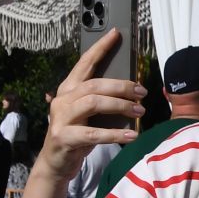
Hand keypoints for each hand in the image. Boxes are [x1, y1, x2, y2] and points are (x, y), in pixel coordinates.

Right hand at [40, 29, 146, 179]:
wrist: (56, 163)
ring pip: (93, 103)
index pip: (85, 63)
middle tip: (142, 92)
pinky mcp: (63, 137)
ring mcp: (61, 118)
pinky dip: (115, 134)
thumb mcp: (90, 114)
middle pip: (94, 84)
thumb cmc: (78, 134)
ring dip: (120, 105)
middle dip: (121, 86)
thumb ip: (103, 100)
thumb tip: (133, 90)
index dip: (100, 48)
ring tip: (139, 111)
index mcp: (69, 89)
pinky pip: (93, 134)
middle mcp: (62, 100)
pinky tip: (132, 135)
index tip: (116, 34)